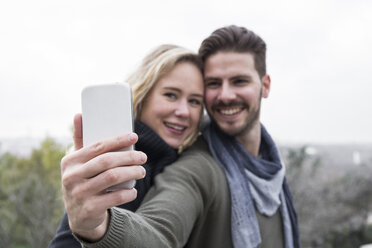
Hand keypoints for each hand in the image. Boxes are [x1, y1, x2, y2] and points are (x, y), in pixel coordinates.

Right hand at [61, 114, 146, 240]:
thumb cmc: (83, 181)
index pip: (97, 146)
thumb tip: (79, 115)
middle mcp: (71, 177)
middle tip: (143, 157)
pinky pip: (115, 197)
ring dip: (132, 173)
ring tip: (142, 171)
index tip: (134, 137)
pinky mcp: (89, 209)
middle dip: (129, 157)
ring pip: (112, 177)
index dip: (118, 140)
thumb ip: (80, 140)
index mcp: (69, 161)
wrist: (80, 216)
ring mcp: (79, 194)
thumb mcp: (79, 163)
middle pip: (107, 161)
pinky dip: (128, 193)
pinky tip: (133, 190)